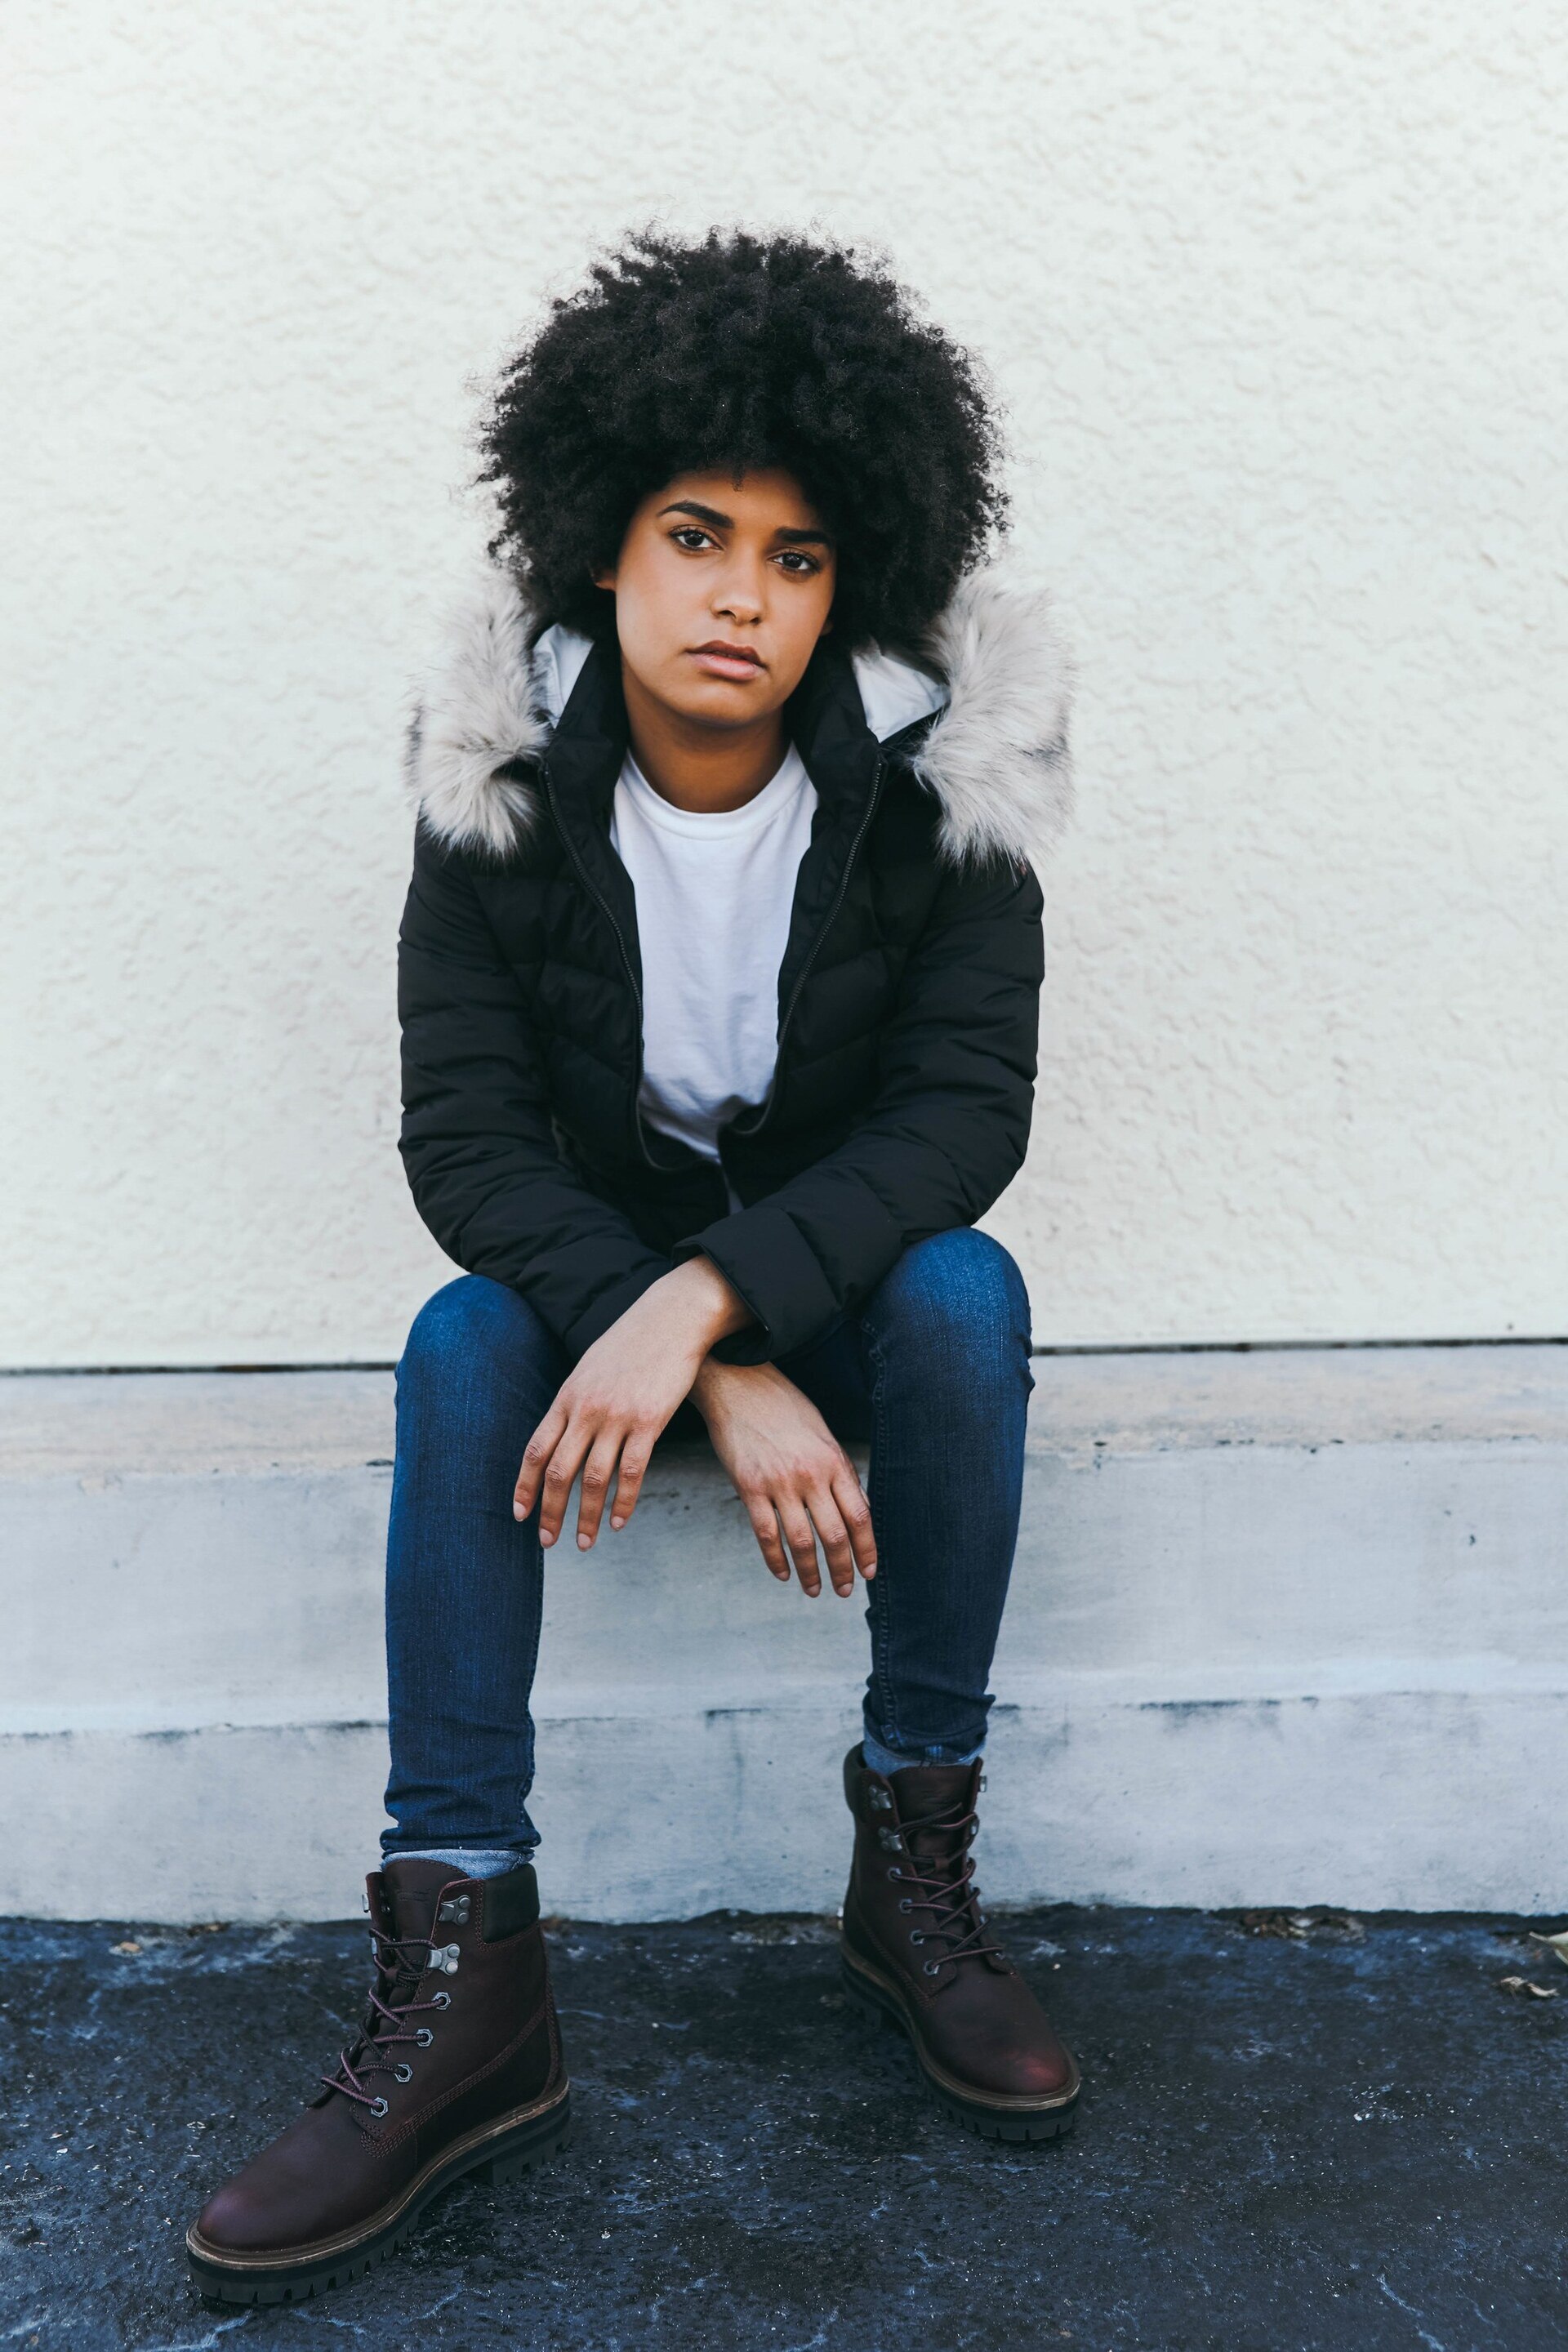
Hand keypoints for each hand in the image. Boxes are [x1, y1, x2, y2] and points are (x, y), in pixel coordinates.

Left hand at [514, 1259, 747, 1549]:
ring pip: (593, 1479)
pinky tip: (619, 1522)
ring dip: (585, 1517)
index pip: (536, 1450)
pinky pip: (632, 1472)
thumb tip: (562, 1432)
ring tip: (584, 1542)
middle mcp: (586, 1410)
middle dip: (550, 1512)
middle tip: (547, 1542)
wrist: (671, 1318)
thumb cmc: (631, 1342)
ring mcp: (617, 1417)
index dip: (525, 1486)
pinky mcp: (649, 1422)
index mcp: (567, 1397)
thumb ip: (574, 1401)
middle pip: (559, 1472)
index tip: (520, 1515)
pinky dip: (623, 1502)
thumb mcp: (589, 1367)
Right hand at [691, 1358, 876, 1597]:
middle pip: (835, 1535)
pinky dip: (776, 1559)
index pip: (860, 1516)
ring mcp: (780, 1482)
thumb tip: (854, 1508)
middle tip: (845, 1590)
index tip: (870, 1571)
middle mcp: (811, 1474)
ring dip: (811, 1572)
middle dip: (842, 1569)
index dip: (867, 1549)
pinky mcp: (749, 1486)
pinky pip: (766, 1534)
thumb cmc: (782, 1406)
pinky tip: (783, 1573)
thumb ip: (836, 1472)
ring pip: (802, 1541)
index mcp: (834, 1461)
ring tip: (814, 1590)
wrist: (738, 1383)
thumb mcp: (821, 1434)